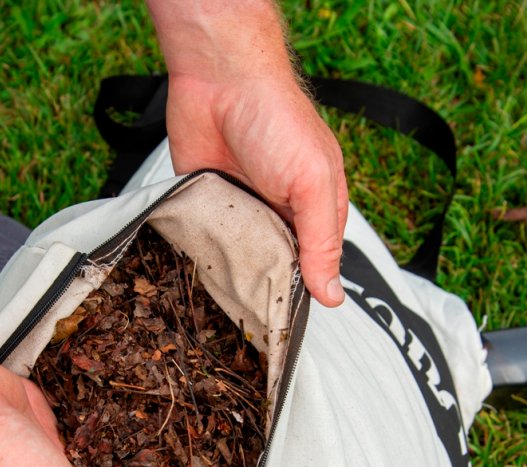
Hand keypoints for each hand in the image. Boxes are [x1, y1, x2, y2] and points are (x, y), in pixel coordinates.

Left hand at [165, 73, 348, 306]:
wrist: (219, 79)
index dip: (299, 295)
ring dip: (228, 276)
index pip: (312, 267)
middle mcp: (278, 214)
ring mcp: (240, 210)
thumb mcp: (312, 184)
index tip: (283, 327)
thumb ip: (321, 241)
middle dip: (261, 291)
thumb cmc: (278, 120)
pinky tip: (194, 277)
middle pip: (271, 269)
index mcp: (314, 211)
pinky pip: (202, 240)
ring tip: (219, 309)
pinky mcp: (204, 203)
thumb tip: (332, 296)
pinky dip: (199, 255)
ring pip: (235, 260)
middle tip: (248, 325)